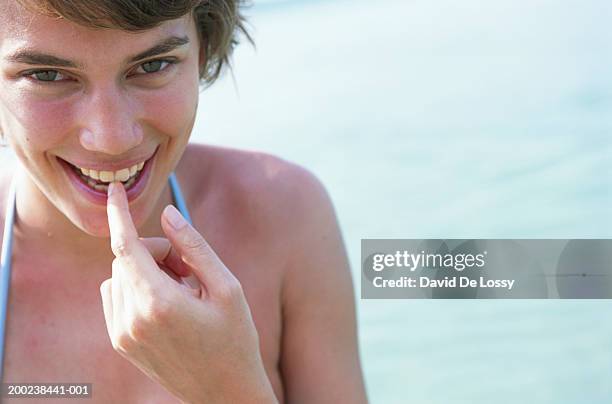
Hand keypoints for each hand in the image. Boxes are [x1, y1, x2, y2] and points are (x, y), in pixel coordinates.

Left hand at [100, 182, 276, 402]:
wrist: (225, 392)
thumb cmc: (235, 338)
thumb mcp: (227, 287)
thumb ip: (194, 247)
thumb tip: (167, 215)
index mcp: (159, 302)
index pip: (126, 246)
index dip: (118, 213)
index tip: (113, 190)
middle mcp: (132, 319)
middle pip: (128, 258)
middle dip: (156, 251)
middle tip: (189, 269)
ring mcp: (123, 334)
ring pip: (119, 276)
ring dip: (145, 271)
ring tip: (180, 291)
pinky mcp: (121, 343)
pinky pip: (115, 296)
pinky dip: (136, 288)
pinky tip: (165, 304)